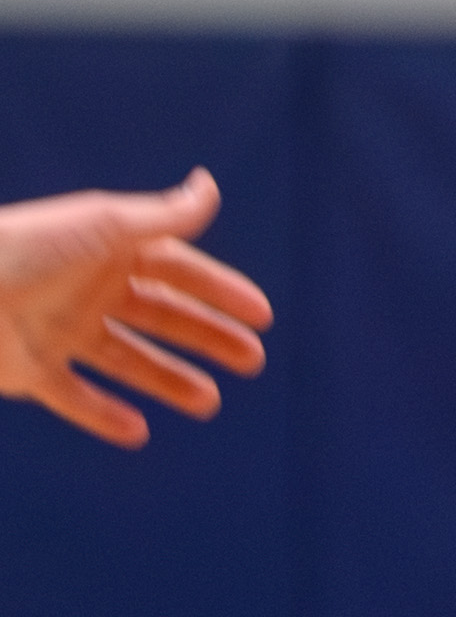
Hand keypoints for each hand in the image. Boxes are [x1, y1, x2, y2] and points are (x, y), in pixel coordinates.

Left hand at [0, 175, 272, 445]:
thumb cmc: (31, 247)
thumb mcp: (107, 224)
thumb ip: (165, 215)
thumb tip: (209, 185)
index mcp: (109, 251)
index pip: (179, 270)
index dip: (221, 291)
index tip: (262, 315)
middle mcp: (89, 290)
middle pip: (161, 316)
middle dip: (208, 337)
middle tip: (251, 361)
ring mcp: (60, 331)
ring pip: (126, 361)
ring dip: (168, 380)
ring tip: (208, 403)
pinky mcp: (31, 370)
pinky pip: (73, 397)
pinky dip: (103, 416)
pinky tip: (138, 431)